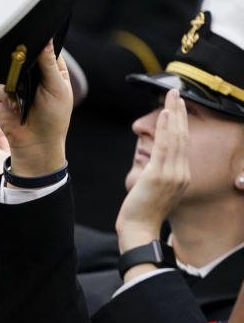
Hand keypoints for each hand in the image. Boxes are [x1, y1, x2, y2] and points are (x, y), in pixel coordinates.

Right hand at [0, 41, 72, 177]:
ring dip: (14, 81)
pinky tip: (14, 106)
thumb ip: (49, 64)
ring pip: (8, 70)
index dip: (42, 43)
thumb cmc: (52, 119)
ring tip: (22, 96)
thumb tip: (46, 40)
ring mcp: (16, 86)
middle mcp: (32, 76)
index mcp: (51, 72)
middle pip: (23, 57)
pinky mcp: (2, 97)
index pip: (46, 49)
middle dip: (22, 61)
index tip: (36, 38)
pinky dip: (5, 94)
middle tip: (23, 66)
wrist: (35, 144)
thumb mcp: (56, 88)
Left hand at [115, 89, 188, 255]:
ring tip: (171, 97)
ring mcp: (172, 174)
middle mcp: (182, 173)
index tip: (178, 107)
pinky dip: (166, 129)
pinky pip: (165, 148)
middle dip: (180, 113)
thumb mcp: (157, 191)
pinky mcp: (159, 176)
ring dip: (174, 115)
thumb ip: (160, 175)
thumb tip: (154, 163)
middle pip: (183, 136)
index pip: (183, 144)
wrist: (138, 229)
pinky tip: (165, 114)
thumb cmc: (143, 213)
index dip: (182, 123)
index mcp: (182, 176)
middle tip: (176, 93)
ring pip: (176, 138)